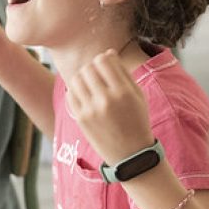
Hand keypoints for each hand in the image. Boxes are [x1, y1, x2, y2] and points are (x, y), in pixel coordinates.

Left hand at [66, 49, 155, 166]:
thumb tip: (107, 53)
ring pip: (76, 79)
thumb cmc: (137, 121)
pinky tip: (85, 95)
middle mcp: (105, 100)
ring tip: (90, 84)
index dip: (104, 59)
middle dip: (93, 68)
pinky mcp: (80, 119)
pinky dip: (76, 90)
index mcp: (123, 92)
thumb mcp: (138, 95)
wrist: (131, 155)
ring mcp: (90, 110)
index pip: (103, 61)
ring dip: (83, 77)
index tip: (107, 65)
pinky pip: (71, 93)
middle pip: (88, 68)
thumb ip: (123, 72)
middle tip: (98, 75)